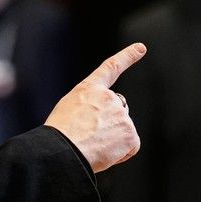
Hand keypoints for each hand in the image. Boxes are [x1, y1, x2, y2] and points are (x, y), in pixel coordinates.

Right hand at [44, 42, 144, 172]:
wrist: (63, 150)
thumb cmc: (59, 134)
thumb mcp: (68, 110)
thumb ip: (89, 109)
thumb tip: (105, 125)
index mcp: (88, 89)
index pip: (110, 68)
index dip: (127, 57)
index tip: (141, 48)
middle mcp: (108, 97)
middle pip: (116, 111)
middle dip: (108, 124)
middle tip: (88, 136)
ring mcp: (121, 115)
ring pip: (121, 131)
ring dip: (110, 141)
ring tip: (90, 146)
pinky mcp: (130, 134)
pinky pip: (129, 147)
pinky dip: (119, 153)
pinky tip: (103, 153)